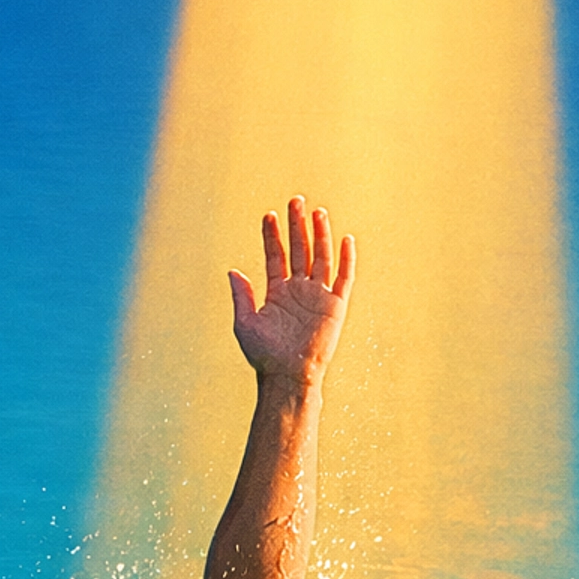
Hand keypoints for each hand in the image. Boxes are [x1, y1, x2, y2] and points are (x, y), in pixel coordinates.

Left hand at [228, 197, 355, 386]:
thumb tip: (233, 271)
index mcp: (277, 292)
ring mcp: (318, 295)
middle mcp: (298, 289)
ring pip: (321, 257)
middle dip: (297, 226)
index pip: (276, 255)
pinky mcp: (335, 305)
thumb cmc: (264, 355)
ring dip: (319, 235)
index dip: (272, 235)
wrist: (288, 376)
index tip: (269, 215)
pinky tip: (345, 239)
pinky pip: (343, 278)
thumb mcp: (245, 323)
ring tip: (317, 212)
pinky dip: (345, 259)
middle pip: (299, 249)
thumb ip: (242, 296)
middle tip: (295, 201)